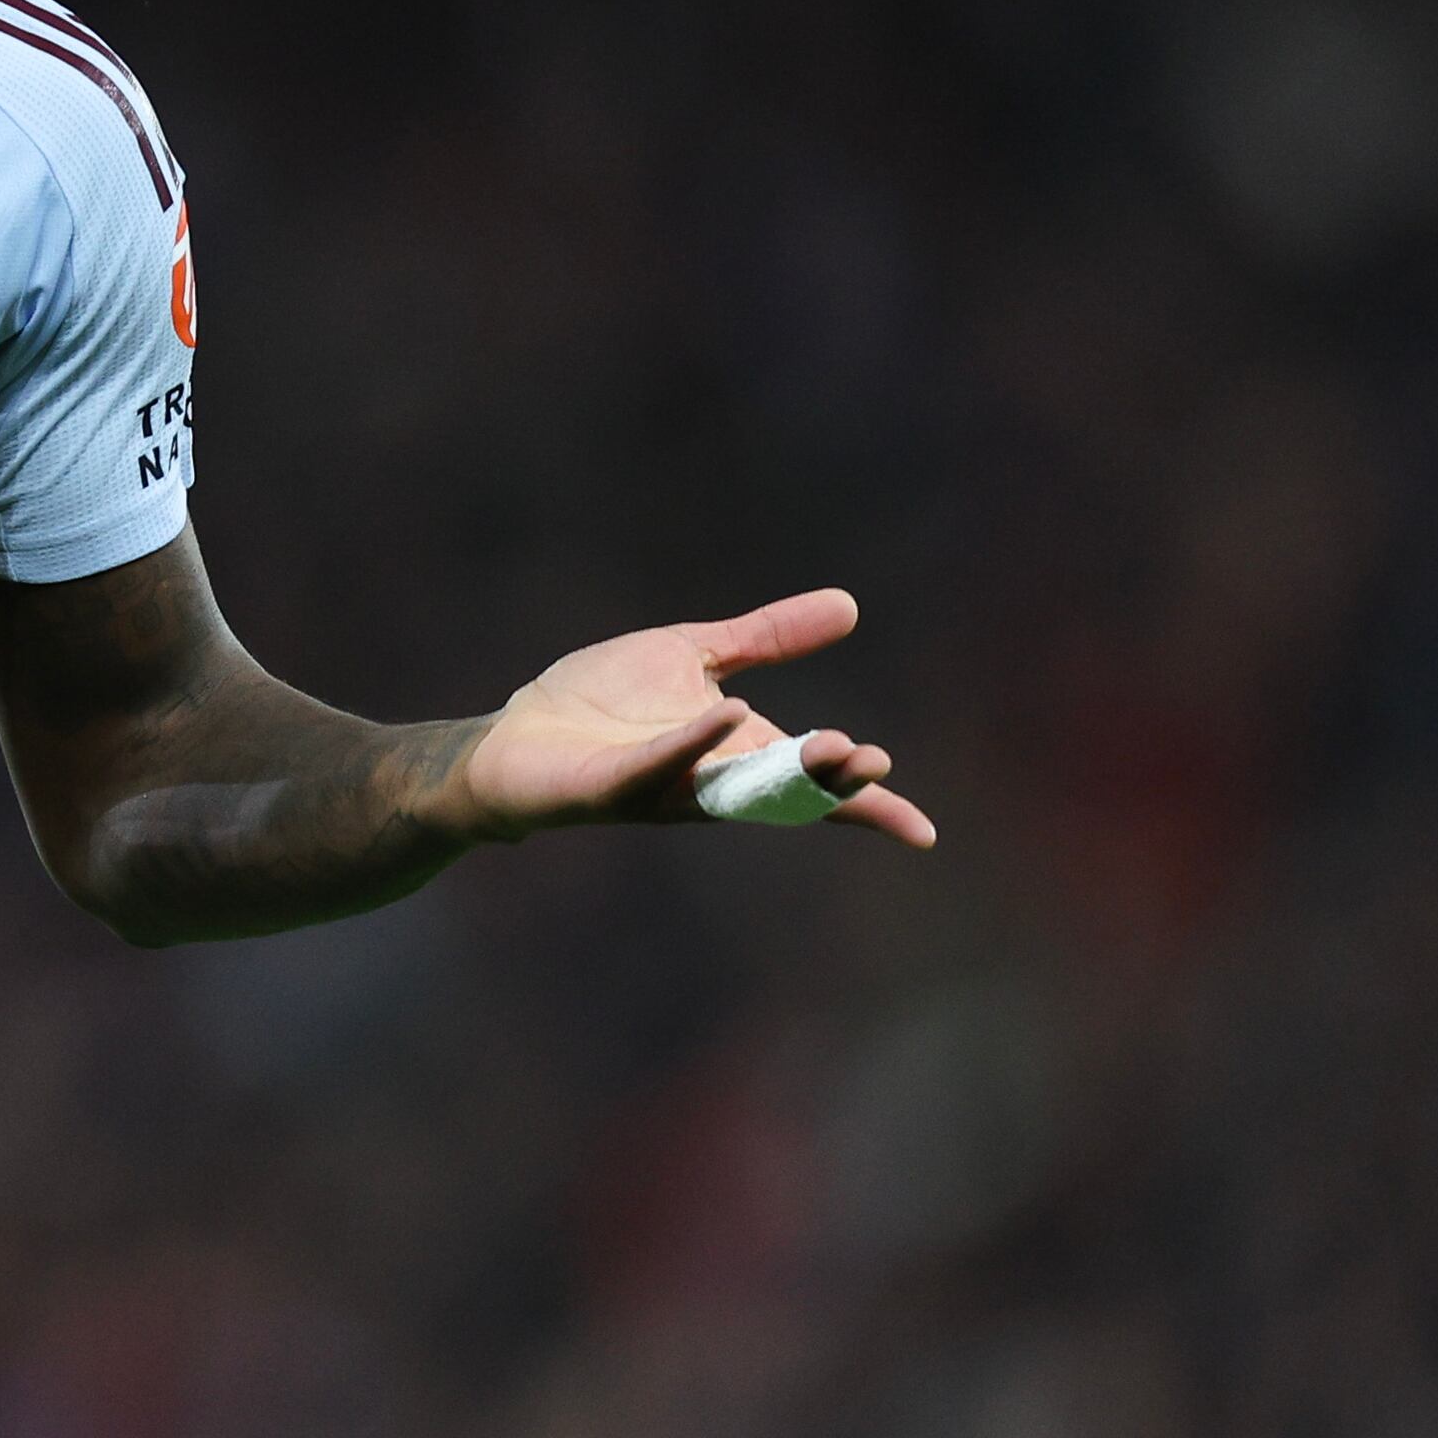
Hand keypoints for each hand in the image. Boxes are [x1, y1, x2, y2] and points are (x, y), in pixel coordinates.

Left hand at [441, 588, 936, 849]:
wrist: (515, 735)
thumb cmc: (603, 705)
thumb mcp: (696, 656)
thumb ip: (768, 637)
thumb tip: (848, 605)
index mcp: (737, 755)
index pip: (811, 787)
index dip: (865, 806)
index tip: (922, 833)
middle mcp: (708, 783)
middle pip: (782, 792)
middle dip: (830, 783)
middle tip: (876, 763)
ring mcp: (660, 788)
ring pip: (731, 790)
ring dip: (782, 773)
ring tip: (836, 746)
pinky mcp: (608, 785)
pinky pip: (656, 765)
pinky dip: (693, 741)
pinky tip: (728, 712)